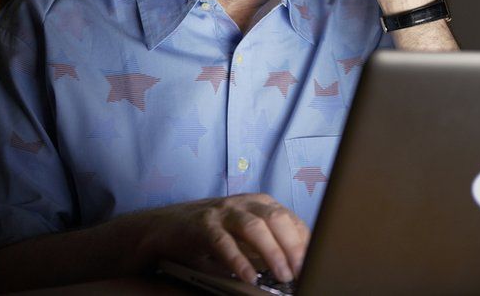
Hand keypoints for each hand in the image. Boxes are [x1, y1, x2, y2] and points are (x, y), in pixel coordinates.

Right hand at [141, 193, 309, 283]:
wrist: (164, 228)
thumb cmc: (211, 233)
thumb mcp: (244, 235)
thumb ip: (268, 244)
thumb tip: (297, 266)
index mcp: (259, 203)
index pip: (290, 219)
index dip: (305, 241)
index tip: (314, 262)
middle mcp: (243, 203)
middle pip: (276, 219)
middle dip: (293, 246)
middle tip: (301, 270)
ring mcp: (222, 212)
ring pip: (253, 227)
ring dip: (271, 252)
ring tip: (282, 275)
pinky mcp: (202, 225)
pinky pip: (223, 242)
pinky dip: (238, 260)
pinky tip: (248, 276)